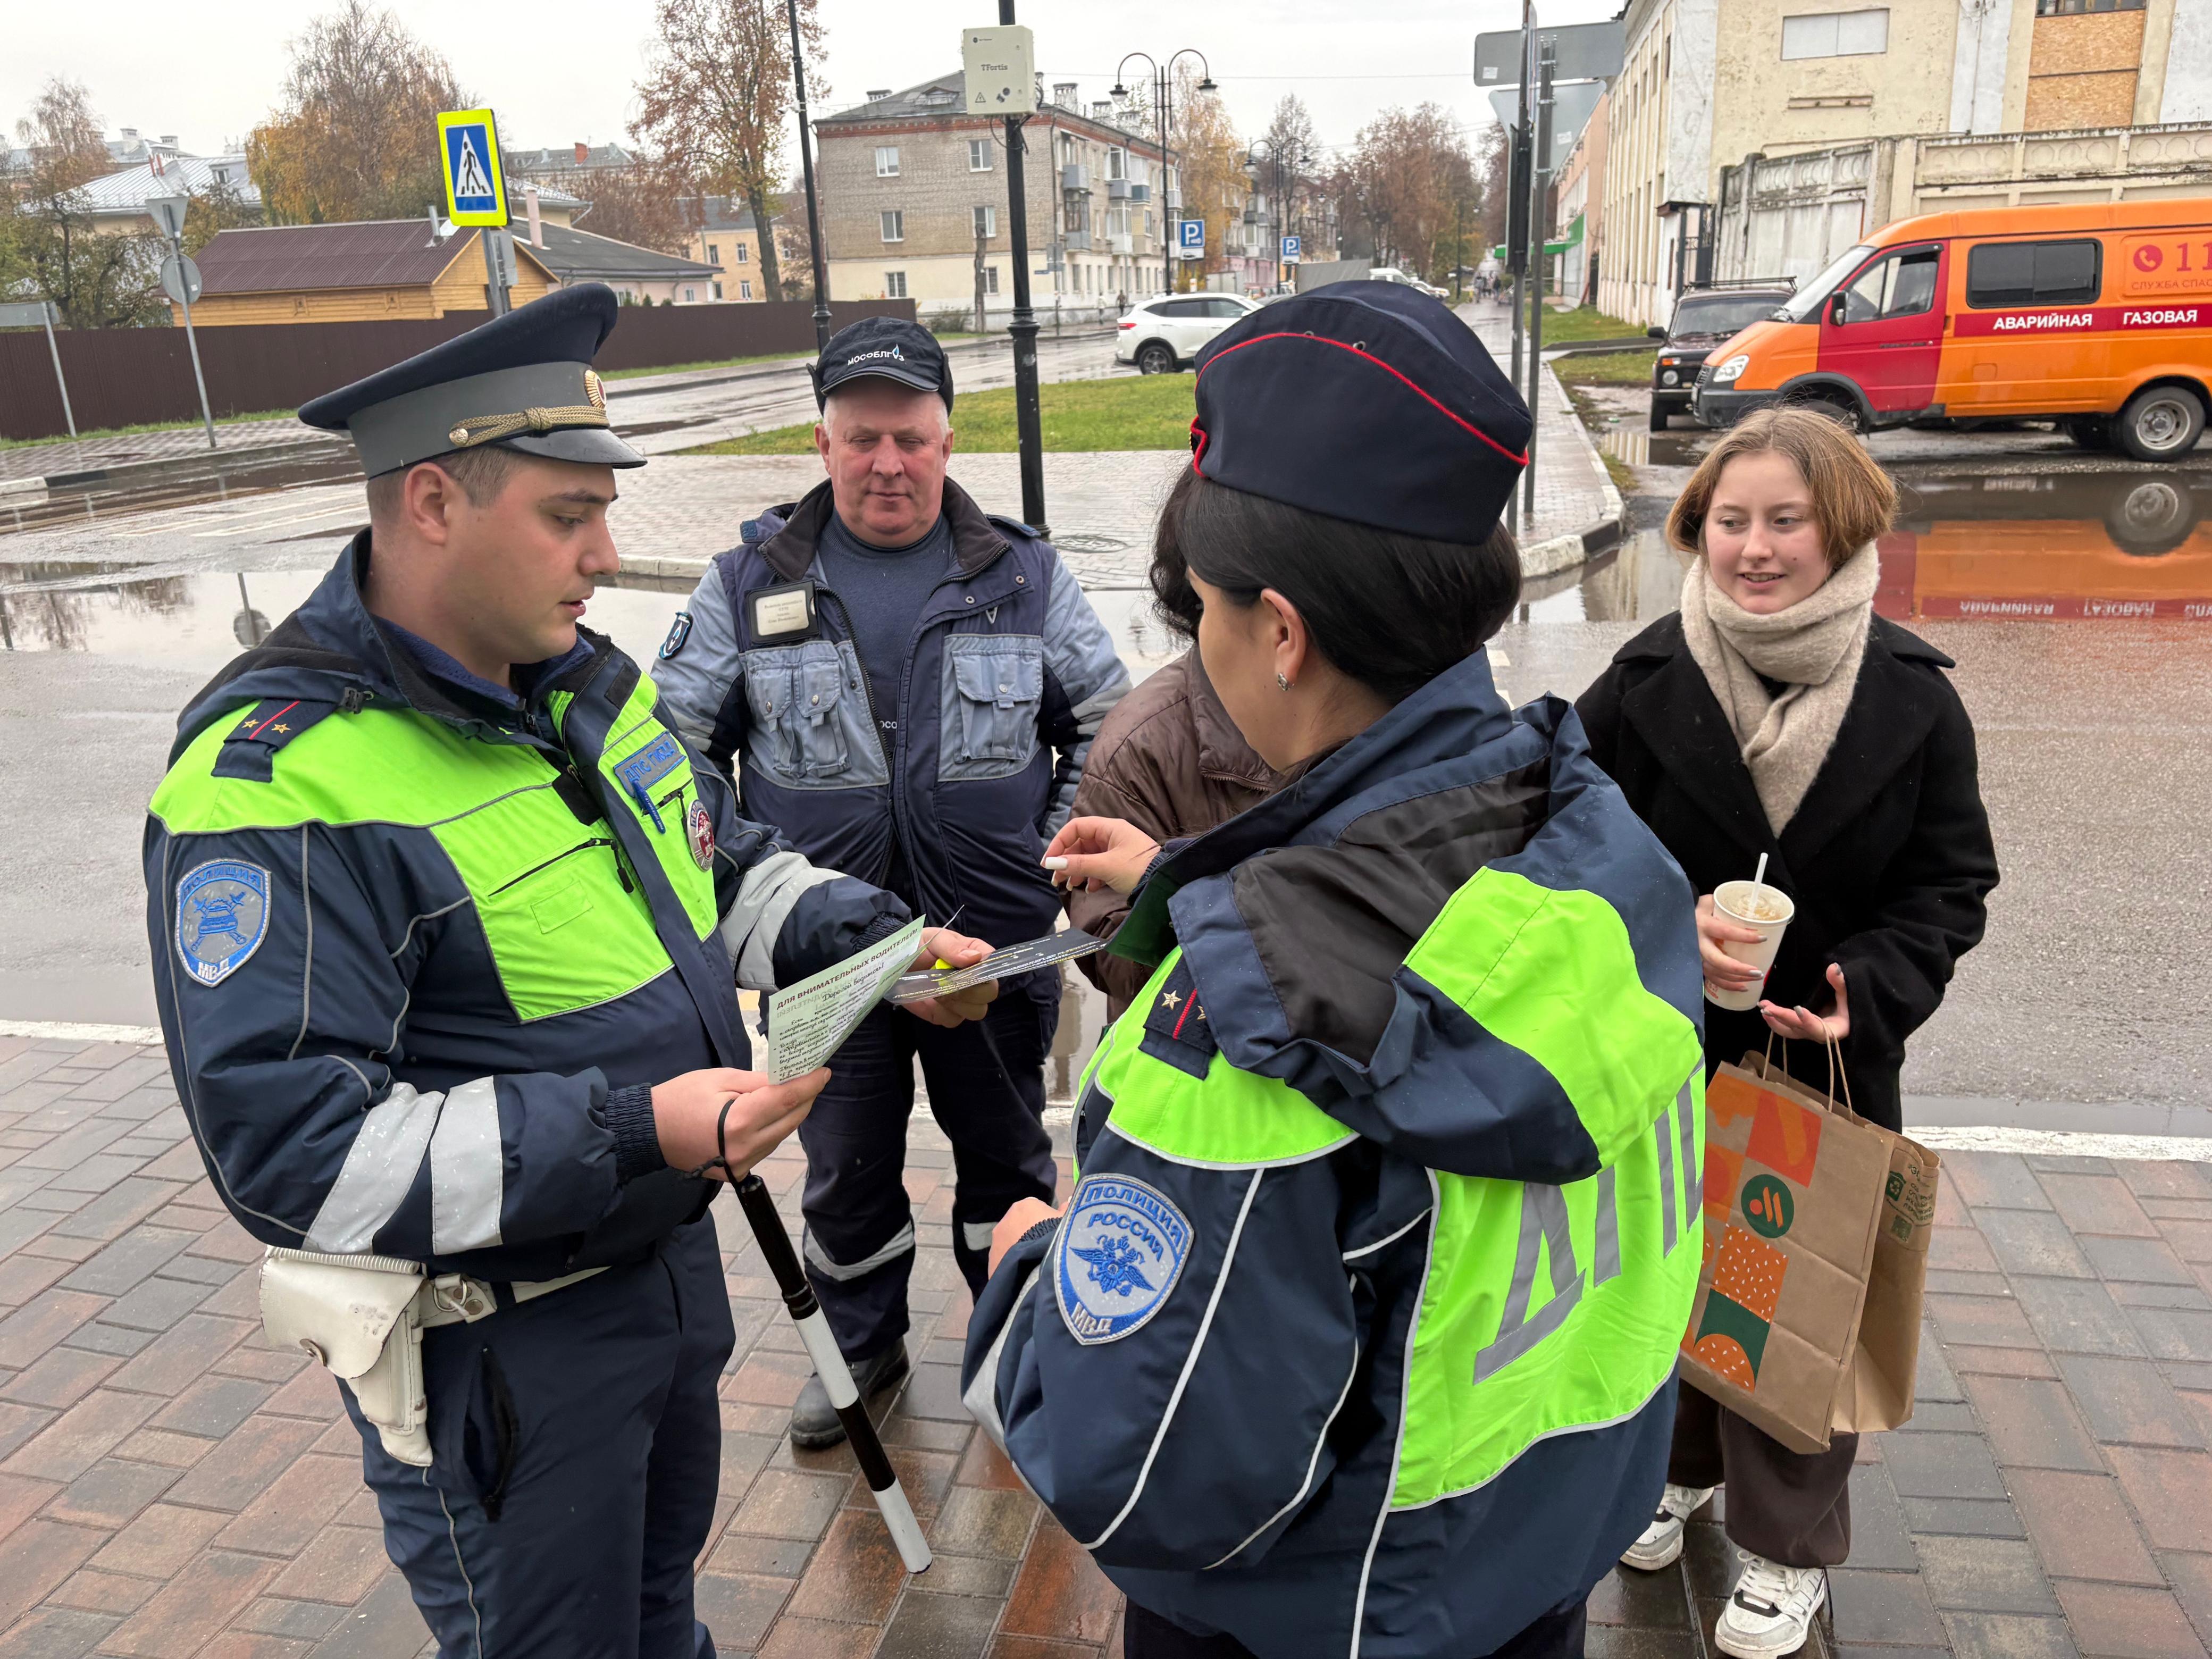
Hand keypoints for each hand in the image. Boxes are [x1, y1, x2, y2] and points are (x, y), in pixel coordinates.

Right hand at [651, 1066, 826, 1181]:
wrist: (648, 1133)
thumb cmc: (679, 1099)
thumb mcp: (719, 1079)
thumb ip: (757, 1082)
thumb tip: (785, 1080)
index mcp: (740, 1122)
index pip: (787, 1100)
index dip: (809, 1084)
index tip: (824, 1071)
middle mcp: (745, 1149)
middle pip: (790, 1120)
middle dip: (805, 1097)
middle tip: (811, 1077)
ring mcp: (741, 1165)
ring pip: (781, 1135)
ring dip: (790, 1114)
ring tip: (794, 1091)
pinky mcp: (737, 1172)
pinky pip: (766, 1146)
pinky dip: (774, 1128)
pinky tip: (772, 1113)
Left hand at [901, 927, 999, 1028]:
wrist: (892, 965)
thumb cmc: (915, 946)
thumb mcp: (931, 939)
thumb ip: (951, 947)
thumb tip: (974, 958)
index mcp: (975, 954)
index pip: (994, 965)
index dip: (984, 971)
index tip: (964, 971)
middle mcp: (975, 978)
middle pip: (990, 992)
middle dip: (969, 991)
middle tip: (946, 983)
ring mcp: (964, 999)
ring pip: (977, 1011)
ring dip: (956, 1003)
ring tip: (937, 991)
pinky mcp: (948, 1014)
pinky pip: (954, 1020)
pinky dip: (941, 1013)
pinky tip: (931, 1000)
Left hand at [988, 1197, 1063, 1274]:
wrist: (1038, 1264)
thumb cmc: (1055, 1237)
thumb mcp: (1068, 1221)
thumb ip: (1066, 1209)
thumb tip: (1069, 1201)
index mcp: (1026, 1205)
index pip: (1035, 1210)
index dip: (1045, 1222)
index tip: (1051, 1234)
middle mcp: (1007, 1218)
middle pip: (1019, 1225)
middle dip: (1028, 1234)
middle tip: (1042, 1249)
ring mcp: (997, 1239)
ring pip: (1010, 1242)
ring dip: (1018, 1249)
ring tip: (1032, 1263)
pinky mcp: (992, 1258)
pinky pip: (1004, 1259)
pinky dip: (1012, 1263)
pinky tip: (1023, 1273)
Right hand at [1043, 816, 1160, 894]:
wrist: (1166, 883)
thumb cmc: (1139, 869)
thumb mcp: (1106, 867)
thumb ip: (1079, 864)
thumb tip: (1054, 863)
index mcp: (1109, 828)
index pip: (1076, 827)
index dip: (1060, 842)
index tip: (1049, 861)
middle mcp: (1111, 835)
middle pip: (1080, 844)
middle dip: (1067, 862)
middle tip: (1056, 880)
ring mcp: (1116, 850)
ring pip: (1088, 857)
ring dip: (1077, 871)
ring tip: (1070, 887)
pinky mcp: (1120, 864)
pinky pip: (1099, 867)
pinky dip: (1091, 877)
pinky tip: (1090, 889)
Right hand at [1696, 893, 1768, 996]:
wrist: (1674, 920)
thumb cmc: (1696, 910)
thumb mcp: (1707, 902)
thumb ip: (1725, 904)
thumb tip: (1748, 906)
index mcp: (1703, 925)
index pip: (1726, 932)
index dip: (1744, 936)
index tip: (1763, 938)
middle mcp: (1698, 943)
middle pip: (1719, 961)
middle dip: (1739, 968)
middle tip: (1757, 971)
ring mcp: (1696, 957)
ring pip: (1716, 973)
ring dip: (1736, 979)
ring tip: (1755, 977)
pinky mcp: (1697, 965)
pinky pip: (1712, 979)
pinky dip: (1728, 985)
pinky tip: (1742, 987)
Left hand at [1759, 963, 1850, 1043]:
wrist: (1849, 1016)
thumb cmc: (1851, 1006)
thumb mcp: (1848, 995)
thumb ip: (1840, 983)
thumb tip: (1833, 967)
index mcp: (1835, 1030)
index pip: (1820, 1029)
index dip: (1808, 1021)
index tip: (1798, 1009)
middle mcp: (1819, 1035)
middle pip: (1799, 1029)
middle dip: (1783, 1017)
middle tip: (1767, 1006)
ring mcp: (1809, 1033)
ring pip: (1790, 1032)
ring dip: (1775, 1021)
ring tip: (1763, 1009)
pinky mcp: (1802, 1030)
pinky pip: (1787, 1030)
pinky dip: (1776, 1022)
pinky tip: (1766, 1013)